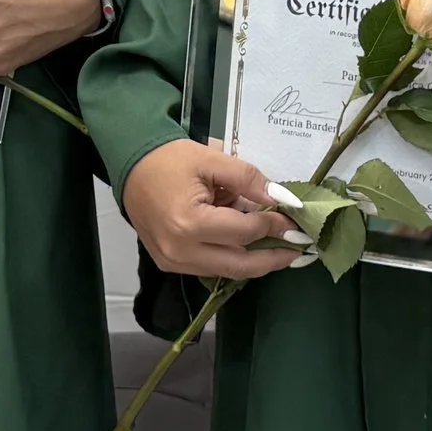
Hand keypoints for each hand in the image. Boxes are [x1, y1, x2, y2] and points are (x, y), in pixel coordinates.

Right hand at [123, 139, 301, 281]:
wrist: (130, 164)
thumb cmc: (169, 159)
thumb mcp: (212, 160)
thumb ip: (249, 179)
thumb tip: (284, 200)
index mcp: (190, 223)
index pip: (245, 232)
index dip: (274, 226)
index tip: (296, 220)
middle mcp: (180, 251)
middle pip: (240, 265)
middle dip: (273, 258)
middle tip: (300, 250)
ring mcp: (172, 262)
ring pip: (227, 271)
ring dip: (255, 261)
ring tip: (280, 248)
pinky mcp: (169, 264)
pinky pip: (210, 268)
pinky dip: (232, 259)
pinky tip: (248, 248)